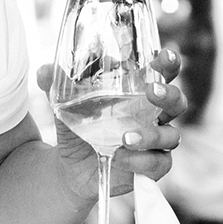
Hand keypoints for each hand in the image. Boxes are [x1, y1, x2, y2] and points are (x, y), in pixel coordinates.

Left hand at [36, 48, 186, 205]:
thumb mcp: (64, 106)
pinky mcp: (151, 167)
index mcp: (141, 93)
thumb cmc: (78, 127)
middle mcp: (155, 116)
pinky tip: (120, 157)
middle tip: (151, 92)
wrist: (70, 167)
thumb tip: (44, 71)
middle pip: (178, 102)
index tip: (162, 56)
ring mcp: (156, 142)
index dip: (169, 63)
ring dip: (151, 134)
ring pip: (171, 136)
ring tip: (124, 136)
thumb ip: (57, 86)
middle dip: (169, 95)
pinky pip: (159, 164)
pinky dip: (141, 161)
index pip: (164, 73)